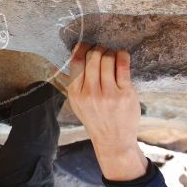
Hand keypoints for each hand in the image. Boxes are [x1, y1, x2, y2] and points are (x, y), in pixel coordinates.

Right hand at [61, 42, 146, 180]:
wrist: (113, 140)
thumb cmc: (95, 119)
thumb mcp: (77, 104)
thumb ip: (72, 83)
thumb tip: (61, 61)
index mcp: (76, 93)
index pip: (76, 61)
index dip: (83, 48)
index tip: (88, 46)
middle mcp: (90, 93)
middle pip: (93, 57)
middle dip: (99, 49)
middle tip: (103, 51)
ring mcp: (108, 94)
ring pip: (107, 59)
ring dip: (111, 53)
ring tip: (112, 57)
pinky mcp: (125, 94)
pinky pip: (123, 66)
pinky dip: (122, 56)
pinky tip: (122, 57)